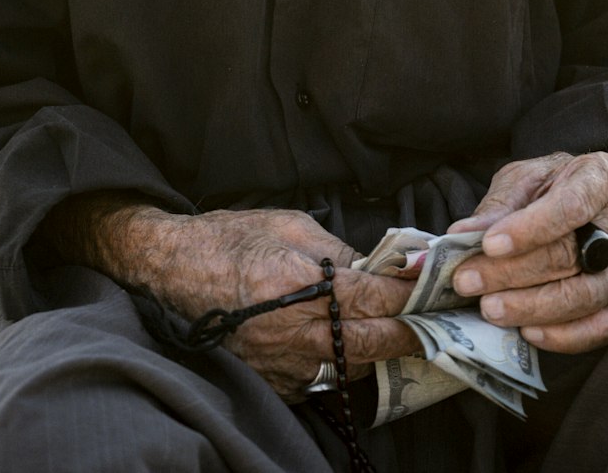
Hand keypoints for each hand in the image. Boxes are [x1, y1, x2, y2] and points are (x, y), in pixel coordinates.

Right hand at [77, 201, 417, 400]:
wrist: (174, 270)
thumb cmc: (231, 238)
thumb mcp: (290, 225)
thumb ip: (337, 250)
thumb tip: (378, 268)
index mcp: (301, 283)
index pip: (374, 296)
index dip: (409, 292)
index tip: (432, 286)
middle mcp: (294, 330)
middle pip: (372, 342)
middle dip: (408, 332)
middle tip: (433, 323)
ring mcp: (283, 363)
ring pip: (351, 366)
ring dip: (376, 350)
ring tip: (397, 332)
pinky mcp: (272, 382)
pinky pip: (319, 378)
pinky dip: (337, 364)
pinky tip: (344, 346)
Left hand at [447, 152, 607, 353]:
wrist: (597, 202)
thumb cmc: (557, 186)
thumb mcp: (528, 179)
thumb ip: (501, 205)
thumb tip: (462, 235)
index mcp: (602, 179)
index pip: (570, 206)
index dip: (529, 228)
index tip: (488, 244)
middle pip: (569, 255)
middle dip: (512, 272)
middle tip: (469, 281)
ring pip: (583, 296)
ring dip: (531, 307)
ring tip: (489, 308)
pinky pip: (601, 328)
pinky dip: (564, 336)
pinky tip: (528, 332)